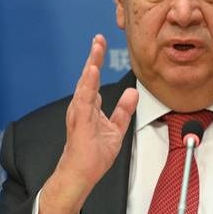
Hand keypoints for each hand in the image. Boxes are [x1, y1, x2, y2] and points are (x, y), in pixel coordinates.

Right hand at [38, 34, 137, 213]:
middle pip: (88, 77)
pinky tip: (92, 72)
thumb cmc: (93, 154)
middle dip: (93, 57)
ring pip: (85, 85)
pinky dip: (88, 85)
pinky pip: (84, 101)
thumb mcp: (116, 129)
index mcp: (90, 107)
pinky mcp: (80, 123)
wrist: (82, 174)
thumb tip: (132, 93)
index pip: (94, 79)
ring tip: (96, 48)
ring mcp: (80, 114)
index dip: (97, 61)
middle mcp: (82, 107)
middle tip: (99, 38)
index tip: (100, 43)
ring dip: (91, 65)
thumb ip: (123, 110)